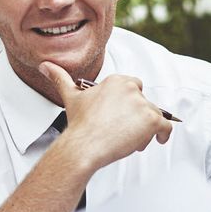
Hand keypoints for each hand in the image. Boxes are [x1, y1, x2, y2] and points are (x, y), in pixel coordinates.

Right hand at [39, 61, 171, 170]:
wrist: (84, 145)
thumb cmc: (79, 124)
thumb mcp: (70, 97)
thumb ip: (60, 78)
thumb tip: (45, 65)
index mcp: (116, 80)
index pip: (133, 88)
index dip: (128, 104)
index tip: (120, 116)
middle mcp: (131, 88)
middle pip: (144, 103)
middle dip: (136, 117)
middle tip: (123, 131)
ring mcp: (142, 104)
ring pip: (154, 116)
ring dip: (146, 129)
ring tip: (130, 140)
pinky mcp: (152, 120)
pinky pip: (166, 126)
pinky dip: (164, 134)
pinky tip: (158, 140)